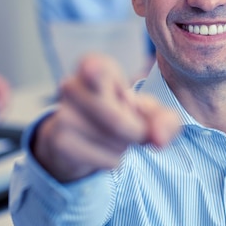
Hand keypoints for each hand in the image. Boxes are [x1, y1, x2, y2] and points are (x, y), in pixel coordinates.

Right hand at [34, 53, 180, 182]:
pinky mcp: (60, 142)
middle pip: (118, 120)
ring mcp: (62, 115)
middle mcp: (71, 85)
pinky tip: (101, 149)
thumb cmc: (119, 113)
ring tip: (112, 135)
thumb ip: (165, 120)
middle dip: (136, 131)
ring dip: (124, 146)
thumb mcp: (147, 110)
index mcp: (94, 65)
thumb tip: (160, 140)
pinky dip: (114, 160)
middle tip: (133, 127)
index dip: (120, 92)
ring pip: (115, 141)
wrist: (80, 139)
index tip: (116, 92)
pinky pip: (107, 159)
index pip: (99, 70)